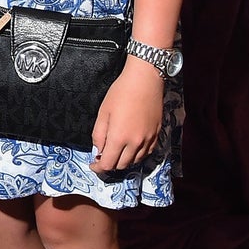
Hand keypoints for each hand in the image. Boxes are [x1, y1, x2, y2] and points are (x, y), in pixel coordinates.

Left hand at [90, 57, 162, 172]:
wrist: (145, 80)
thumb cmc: (121, 92)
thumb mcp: (103, 112)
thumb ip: (98, 134)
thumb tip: (98, 150)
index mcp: (119, 137)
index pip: (107, 164)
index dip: (98, 167)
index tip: (93, 164)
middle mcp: (135, 143)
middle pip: (121, 165)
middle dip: (110, 164)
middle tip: (103, 156)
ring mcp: (148, 140)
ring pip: (134, 161)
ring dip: (123, 161)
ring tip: (116, 152)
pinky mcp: (156, 135)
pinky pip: (146, 153)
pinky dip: (136, 155)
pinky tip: (131, 148)